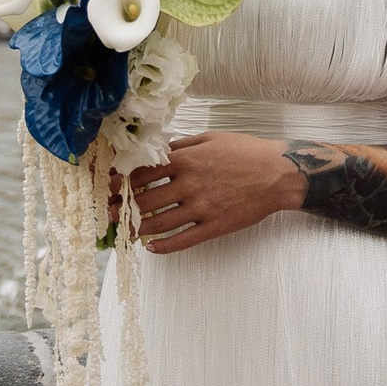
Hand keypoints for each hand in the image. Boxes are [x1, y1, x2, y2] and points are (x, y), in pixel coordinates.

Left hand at [125, 133, 305, 253]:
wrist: (278, 174)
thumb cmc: (246, 152)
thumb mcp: (212, 138)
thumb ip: (183, 144)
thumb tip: (161, 150)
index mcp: (186, 159)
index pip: (143, 172)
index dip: (122, 180)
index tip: (109, 186)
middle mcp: (190, 183)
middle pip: (145, 199)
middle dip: (122, 207)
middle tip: (108, 213)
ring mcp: (201, 207)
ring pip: (159, 222)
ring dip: (137, 228)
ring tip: (125, 232)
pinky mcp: (214, 226)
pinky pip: (183, 239)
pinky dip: (164, 245)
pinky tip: (152, 247)